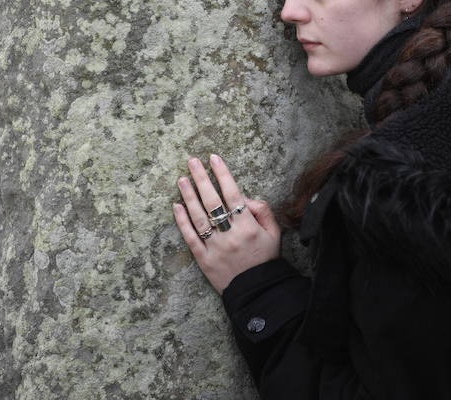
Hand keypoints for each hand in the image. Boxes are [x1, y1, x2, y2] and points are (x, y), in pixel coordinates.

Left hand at [173, 154, 280, 293]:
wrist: (257, 291)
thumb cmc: (266, 259)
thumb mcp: (274, 233)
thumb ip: (263, 212)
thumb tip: (246, 198)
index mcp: (248, 226)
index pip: (233, 194)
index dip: (223, 174)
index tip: (214, 158)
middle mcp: (230, 234)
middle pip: (212, 201)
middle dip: (202, 179)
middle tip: (192, 162)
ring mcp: (214, 247)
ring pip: (199, 217)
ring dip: (189, 196)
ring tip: (182, 179)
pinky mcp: (203, 259)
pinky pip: (190, 237)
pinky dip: (182, 221)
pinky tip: (176, 206)